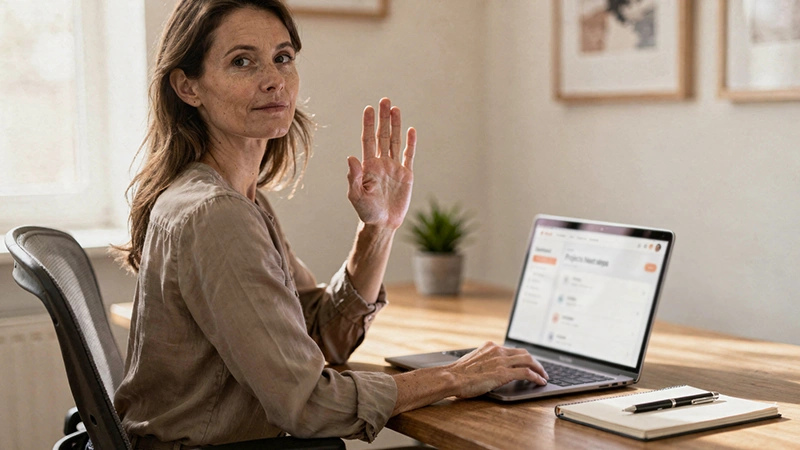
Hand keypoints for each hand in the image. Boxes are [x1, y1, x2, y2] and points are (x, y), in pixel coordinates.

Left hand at [347, 98, 416, 229]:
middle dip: (383, 118)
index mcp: (368, 166)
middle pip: (382, 136)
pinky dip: (411, 143)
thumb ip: (353, 177)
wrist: (382, 224)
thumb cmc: (366, 212)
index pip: (368, 140)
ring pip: (395, 142)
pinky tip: (411, 130)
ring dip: (395, 125)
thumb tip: (351, 158)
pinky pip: (409, 155)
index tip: (369, 109)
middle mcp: (381, 163)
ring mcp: (394, 168)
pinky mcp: (406, 175)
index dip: (368, 124)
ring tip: (395, 109)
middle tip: (384, 100)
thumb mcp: (356, 195)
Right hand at [446, 342, 548, 398]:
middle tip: (541, 370)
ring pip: (529, 360)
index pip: (513, 349)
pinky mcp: (503, 372)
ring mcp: (501, 361)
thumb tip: (491, 370)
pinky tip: (540, 382)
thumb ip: (485, 361)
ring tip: (544, 376)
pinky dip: (536, 376)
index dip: (524, 357)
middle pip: (524, 353)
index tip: (529, 363)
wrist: (452, 378)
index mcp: (490, 347)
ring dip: (539, 369)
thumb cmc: (458, 374)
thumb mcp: (473, 361)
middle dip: (535, 361)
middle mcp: (497, 350)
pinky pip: (526, 372)